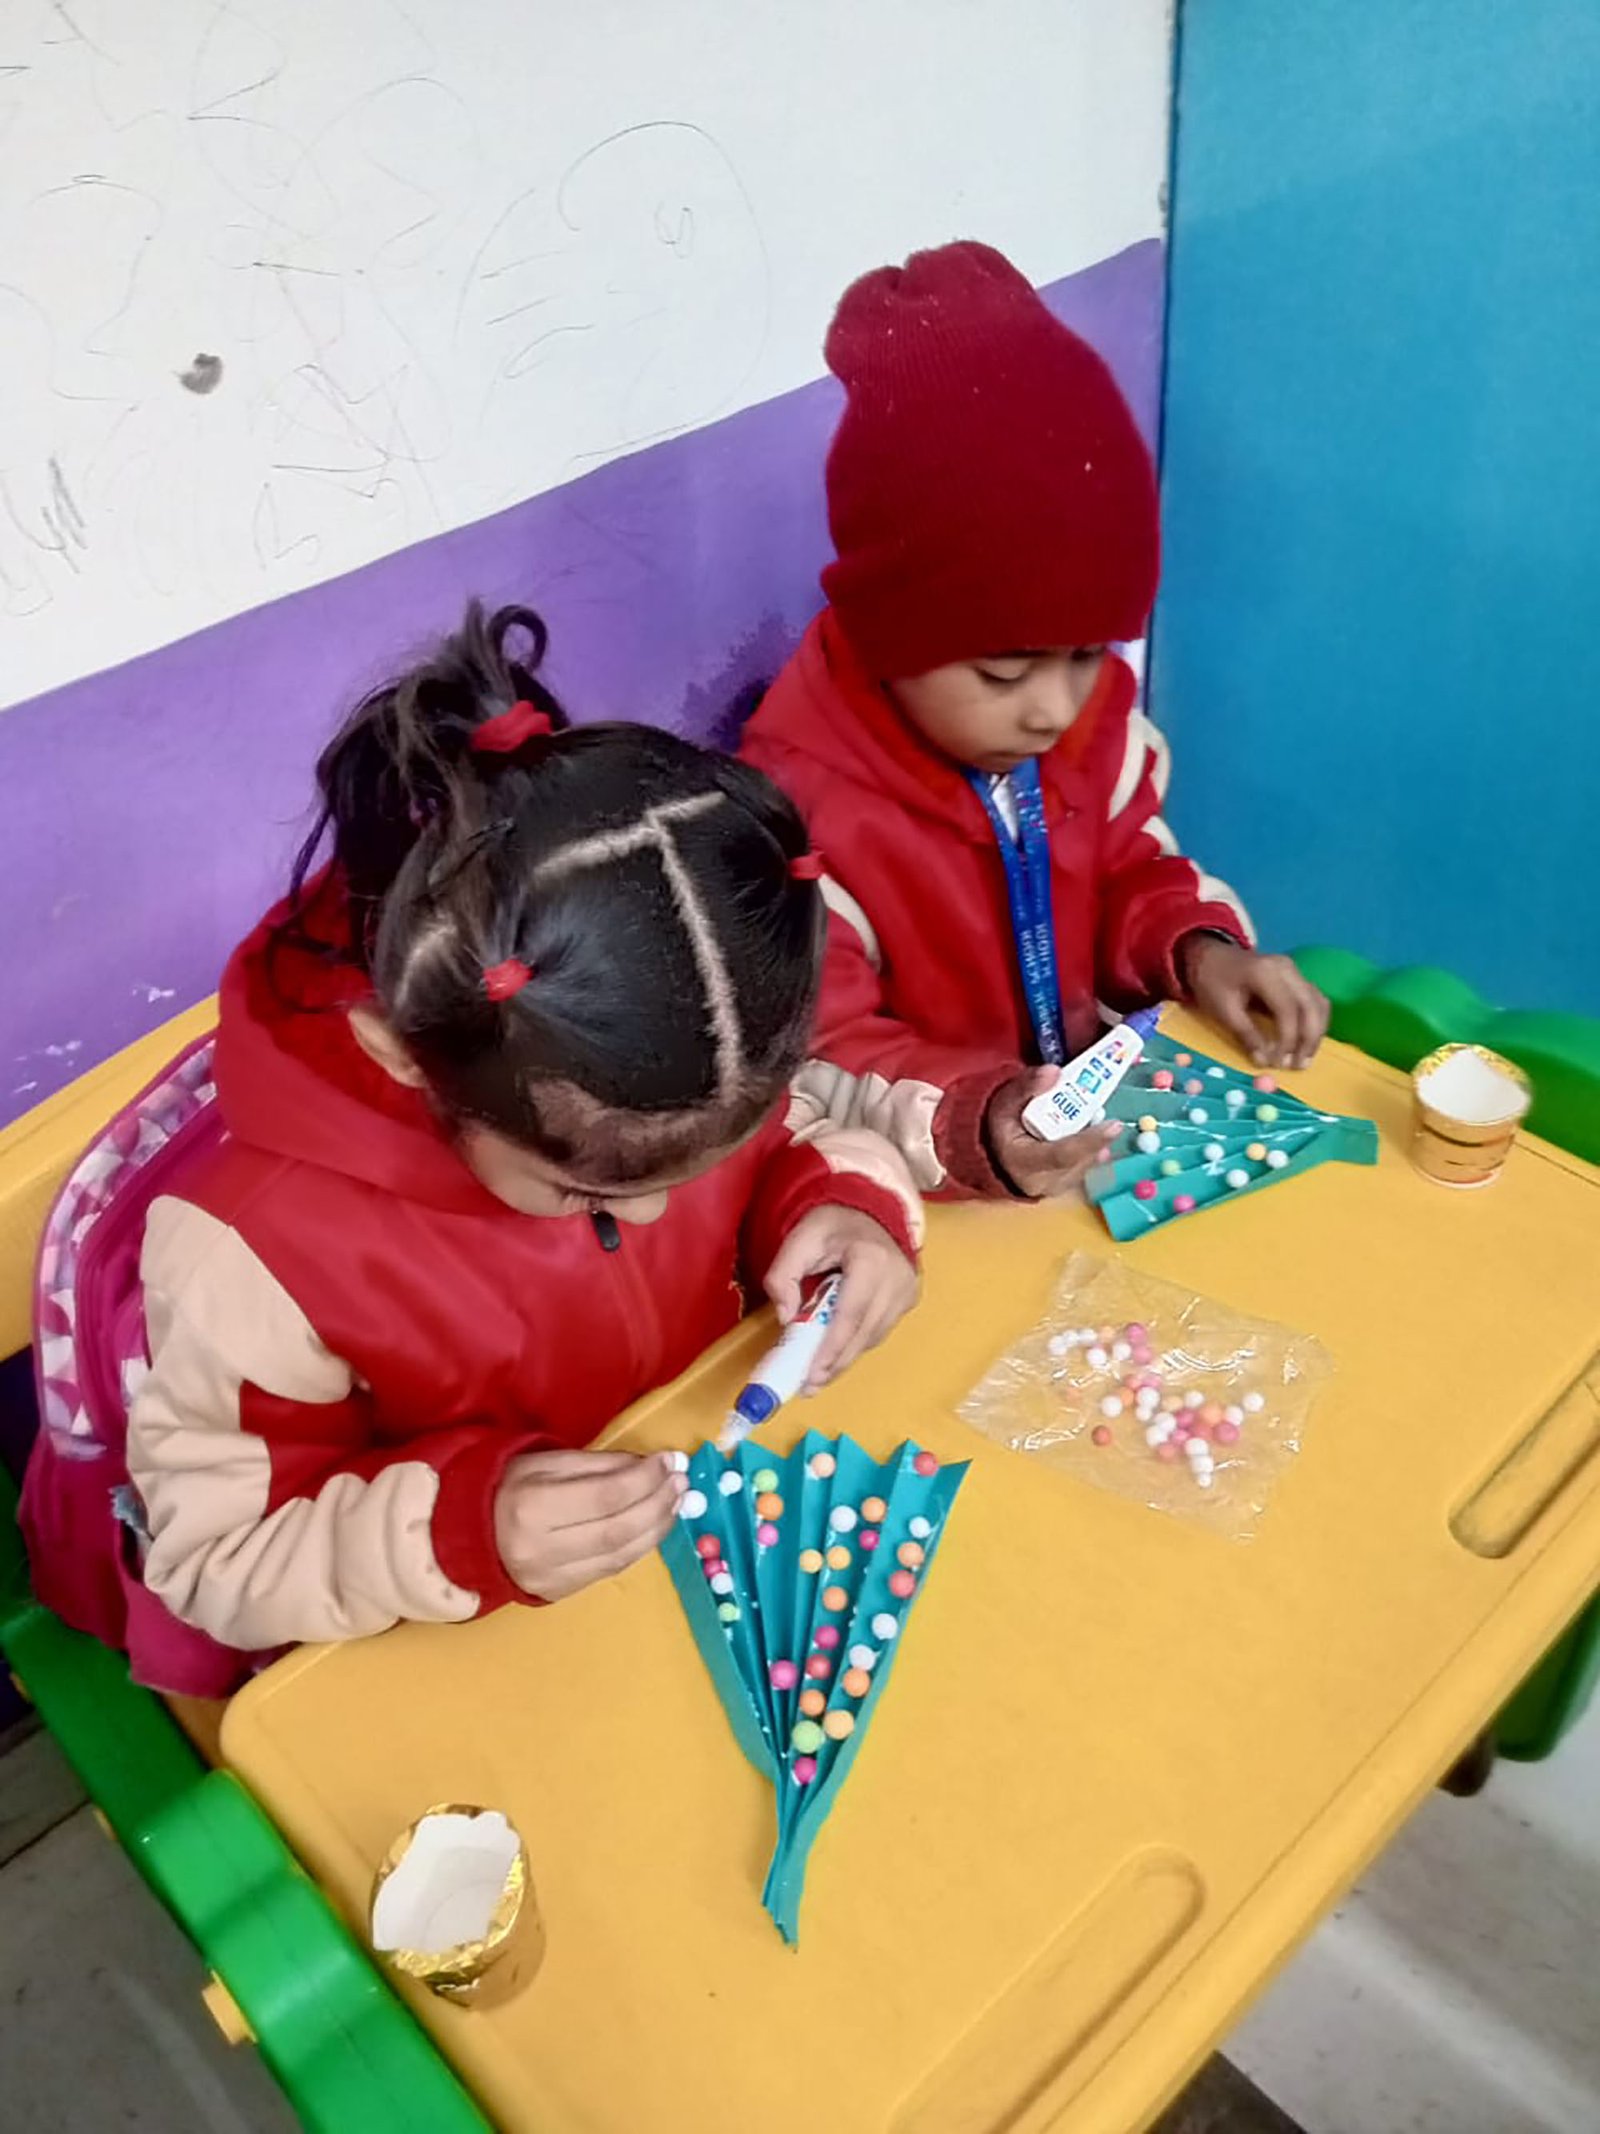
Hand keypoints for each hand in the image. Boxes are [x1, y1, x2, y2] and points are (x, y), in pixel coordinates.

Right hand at [493, 1448, 685, 1600]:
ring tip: (676, 1502)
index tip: (671, 1460)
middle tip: (682, 1482)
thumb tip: (649, 1465)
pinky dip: (638, 1547)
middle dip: (658, 1504)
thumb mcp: (544, 1462)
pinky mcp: (558, 1593)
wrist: (461, 1536)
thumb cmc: (504, 1487)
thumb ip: (597, 1465)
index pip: (605, 1496)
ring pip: (619, 1556)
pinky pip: (609, 1571)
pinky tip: (653, 1527)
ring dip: (656, 1528)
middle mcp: (542, 1550)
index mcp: (532, 1508)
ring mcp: (550, 1578)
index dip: (645, 1478)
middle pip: (618, 1530)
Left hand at [763, 1205, 919, 1391]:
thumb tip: (787, 1318)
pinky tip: (836, 1354)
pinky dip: (856, 1345)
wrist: (870, 1211)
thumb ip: (783, 1274)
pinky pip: (879, 1331)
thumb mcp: (799, 1239)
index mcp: (871, 1259)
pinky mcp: (909, 1299)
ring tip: (817, 1376)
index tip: (811, 1374)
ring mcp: (907, 1290)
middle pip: (864, 1333)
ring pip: (873, 1337)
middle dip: (835, 1363)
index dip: (831, 1348)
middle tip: (808, 1386)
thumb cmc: (832, 1225)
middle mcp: (896, 1278)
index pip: (851, 1314)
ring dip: (845, 1359)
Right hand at [984, 1067, 1121, 1199]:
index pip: (1062, 1154)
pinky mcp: (1067, 1186)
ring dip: (1097, 1142)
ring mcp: (1057, 1187)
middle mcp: (1041, 1181)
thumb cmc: (1003, 1126)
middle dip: (1097, 1139)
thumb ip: (1027, 1086)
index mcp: (1022, 1161)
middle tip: (1112, 1122)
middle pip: (1079, 1160)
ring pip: (1087, 1164)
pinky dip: (1094, 1148)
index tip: (1113, 1125)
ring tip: (1099, 1125)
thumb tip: (1054, 1072)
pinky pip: (1087, 1166)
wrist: (999, 1153)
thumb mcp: (1005, 1102)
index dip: (1089, 1140)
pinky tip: (1094, 1135)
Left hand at [1178, 937, 1329, 1069]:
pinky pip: (1315, 1000)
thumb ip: (1246, 1034)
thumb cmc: (1212, 982)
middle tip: (1300, 1065)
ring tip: (1304, 1057)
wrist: (1210, 956)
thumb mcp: (1222, 1009)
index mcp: (1265, 972)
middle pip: (1311, 1006)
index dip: (1288, 1039)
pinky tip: (1306, 1040)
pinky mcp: (1296, 976)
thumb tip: (1264, 1061)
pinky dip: (1315, 1021)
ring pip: (1318, 1003)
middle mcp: (1287, 968)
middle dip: (1309, 1039)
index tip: (1280, 1062)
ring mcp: (1294, 970)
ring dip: (1316, 1032)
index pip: (1288, 1009)